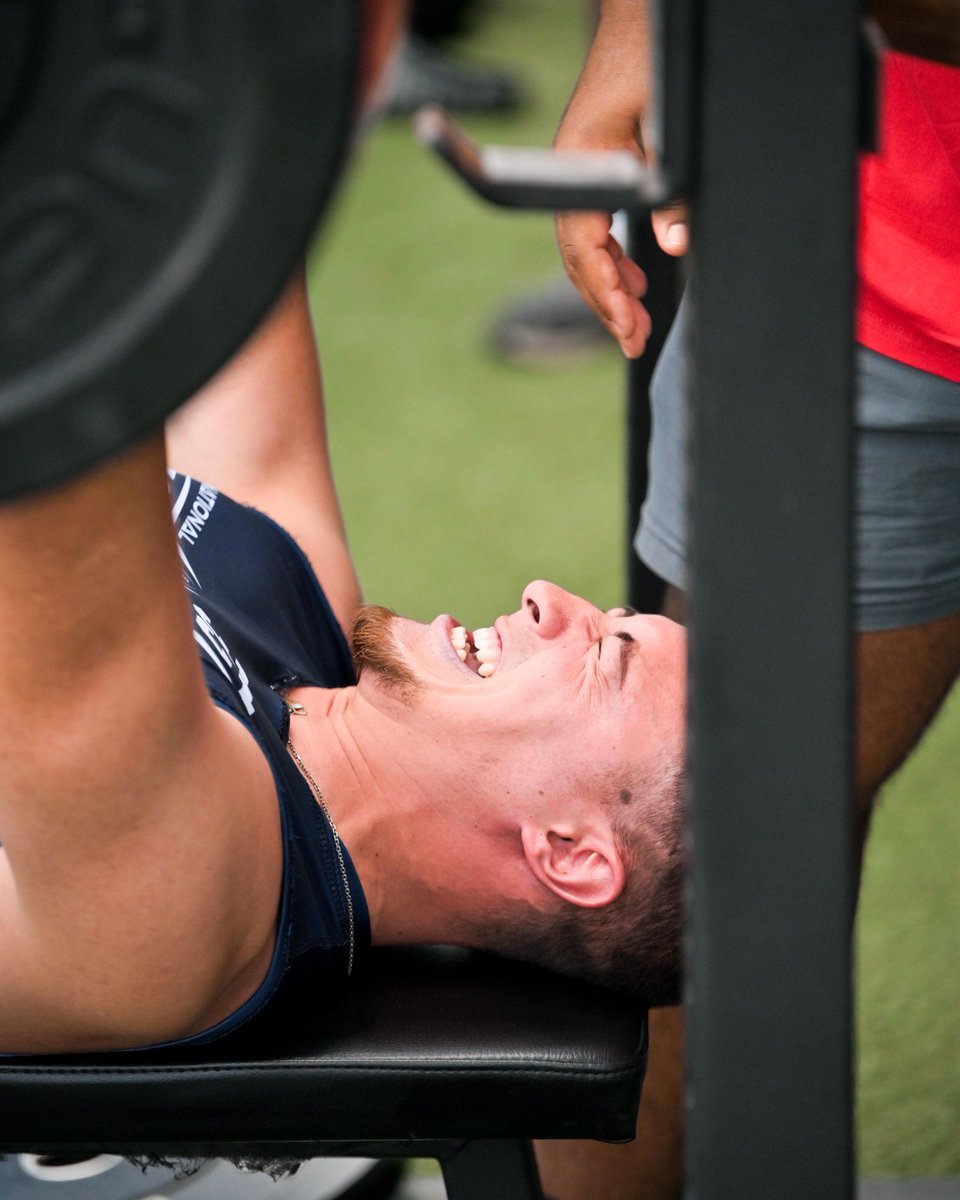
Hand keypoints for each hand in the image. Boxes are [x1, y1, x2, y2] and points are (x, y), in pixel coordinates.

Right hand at [553, 0, 687, 357]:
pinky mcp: (592, 167)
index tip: (627, 327)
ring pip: (585, 248)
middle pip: (579, 258)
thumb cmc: (653, 58)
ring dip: (610, 286)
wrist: (640, 15)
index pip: (585, 247)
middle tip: (633, 343)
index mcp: (581, 165)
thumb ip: (671, 188)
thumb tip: (674, 245)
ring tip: (635, 322)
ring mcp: (578, 172)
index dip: (605, 293)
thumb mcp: (671, 125)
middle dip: (607, 304)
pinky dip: (614, 258)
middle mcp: (572, 174)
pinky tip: (635, 279)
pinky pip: (594, 227)